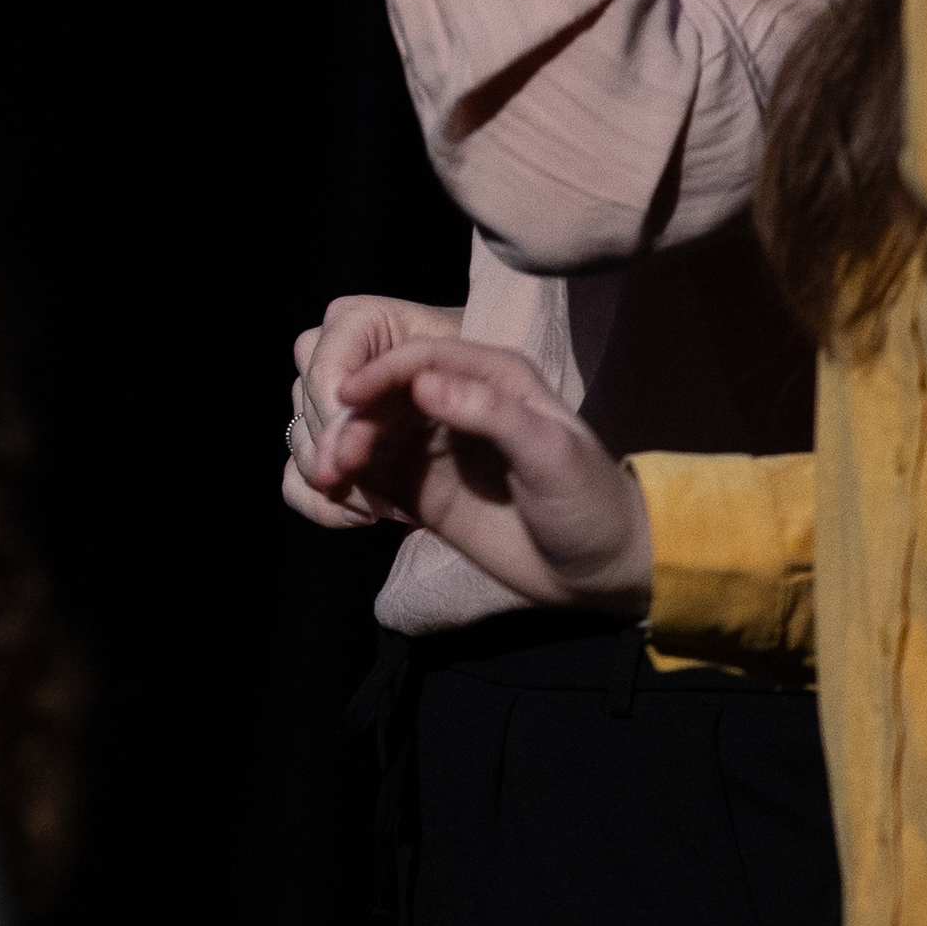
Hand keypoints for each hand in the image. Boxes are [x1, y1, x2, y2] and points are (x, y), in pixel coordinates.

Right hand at [306, 335, 652, 614]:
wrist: (597, 570)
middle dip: (342, 417)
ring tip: (332, 484)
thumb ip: (492, 414)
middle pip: (370, 388)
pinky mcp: (410, 486)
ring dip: (329, 448)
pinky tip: (342, 508)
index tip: (346, 399)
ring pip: (352, 428)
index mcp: (487, 374)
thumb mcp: (552, 455)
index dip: (374, 372)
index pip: (415, 355)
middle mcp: (448, 400)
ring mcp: (424, 443)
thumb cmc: (587, 503)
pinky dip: (332, 486)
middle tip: (334, 462)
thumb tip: (425, 384)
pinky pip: (353, 473)